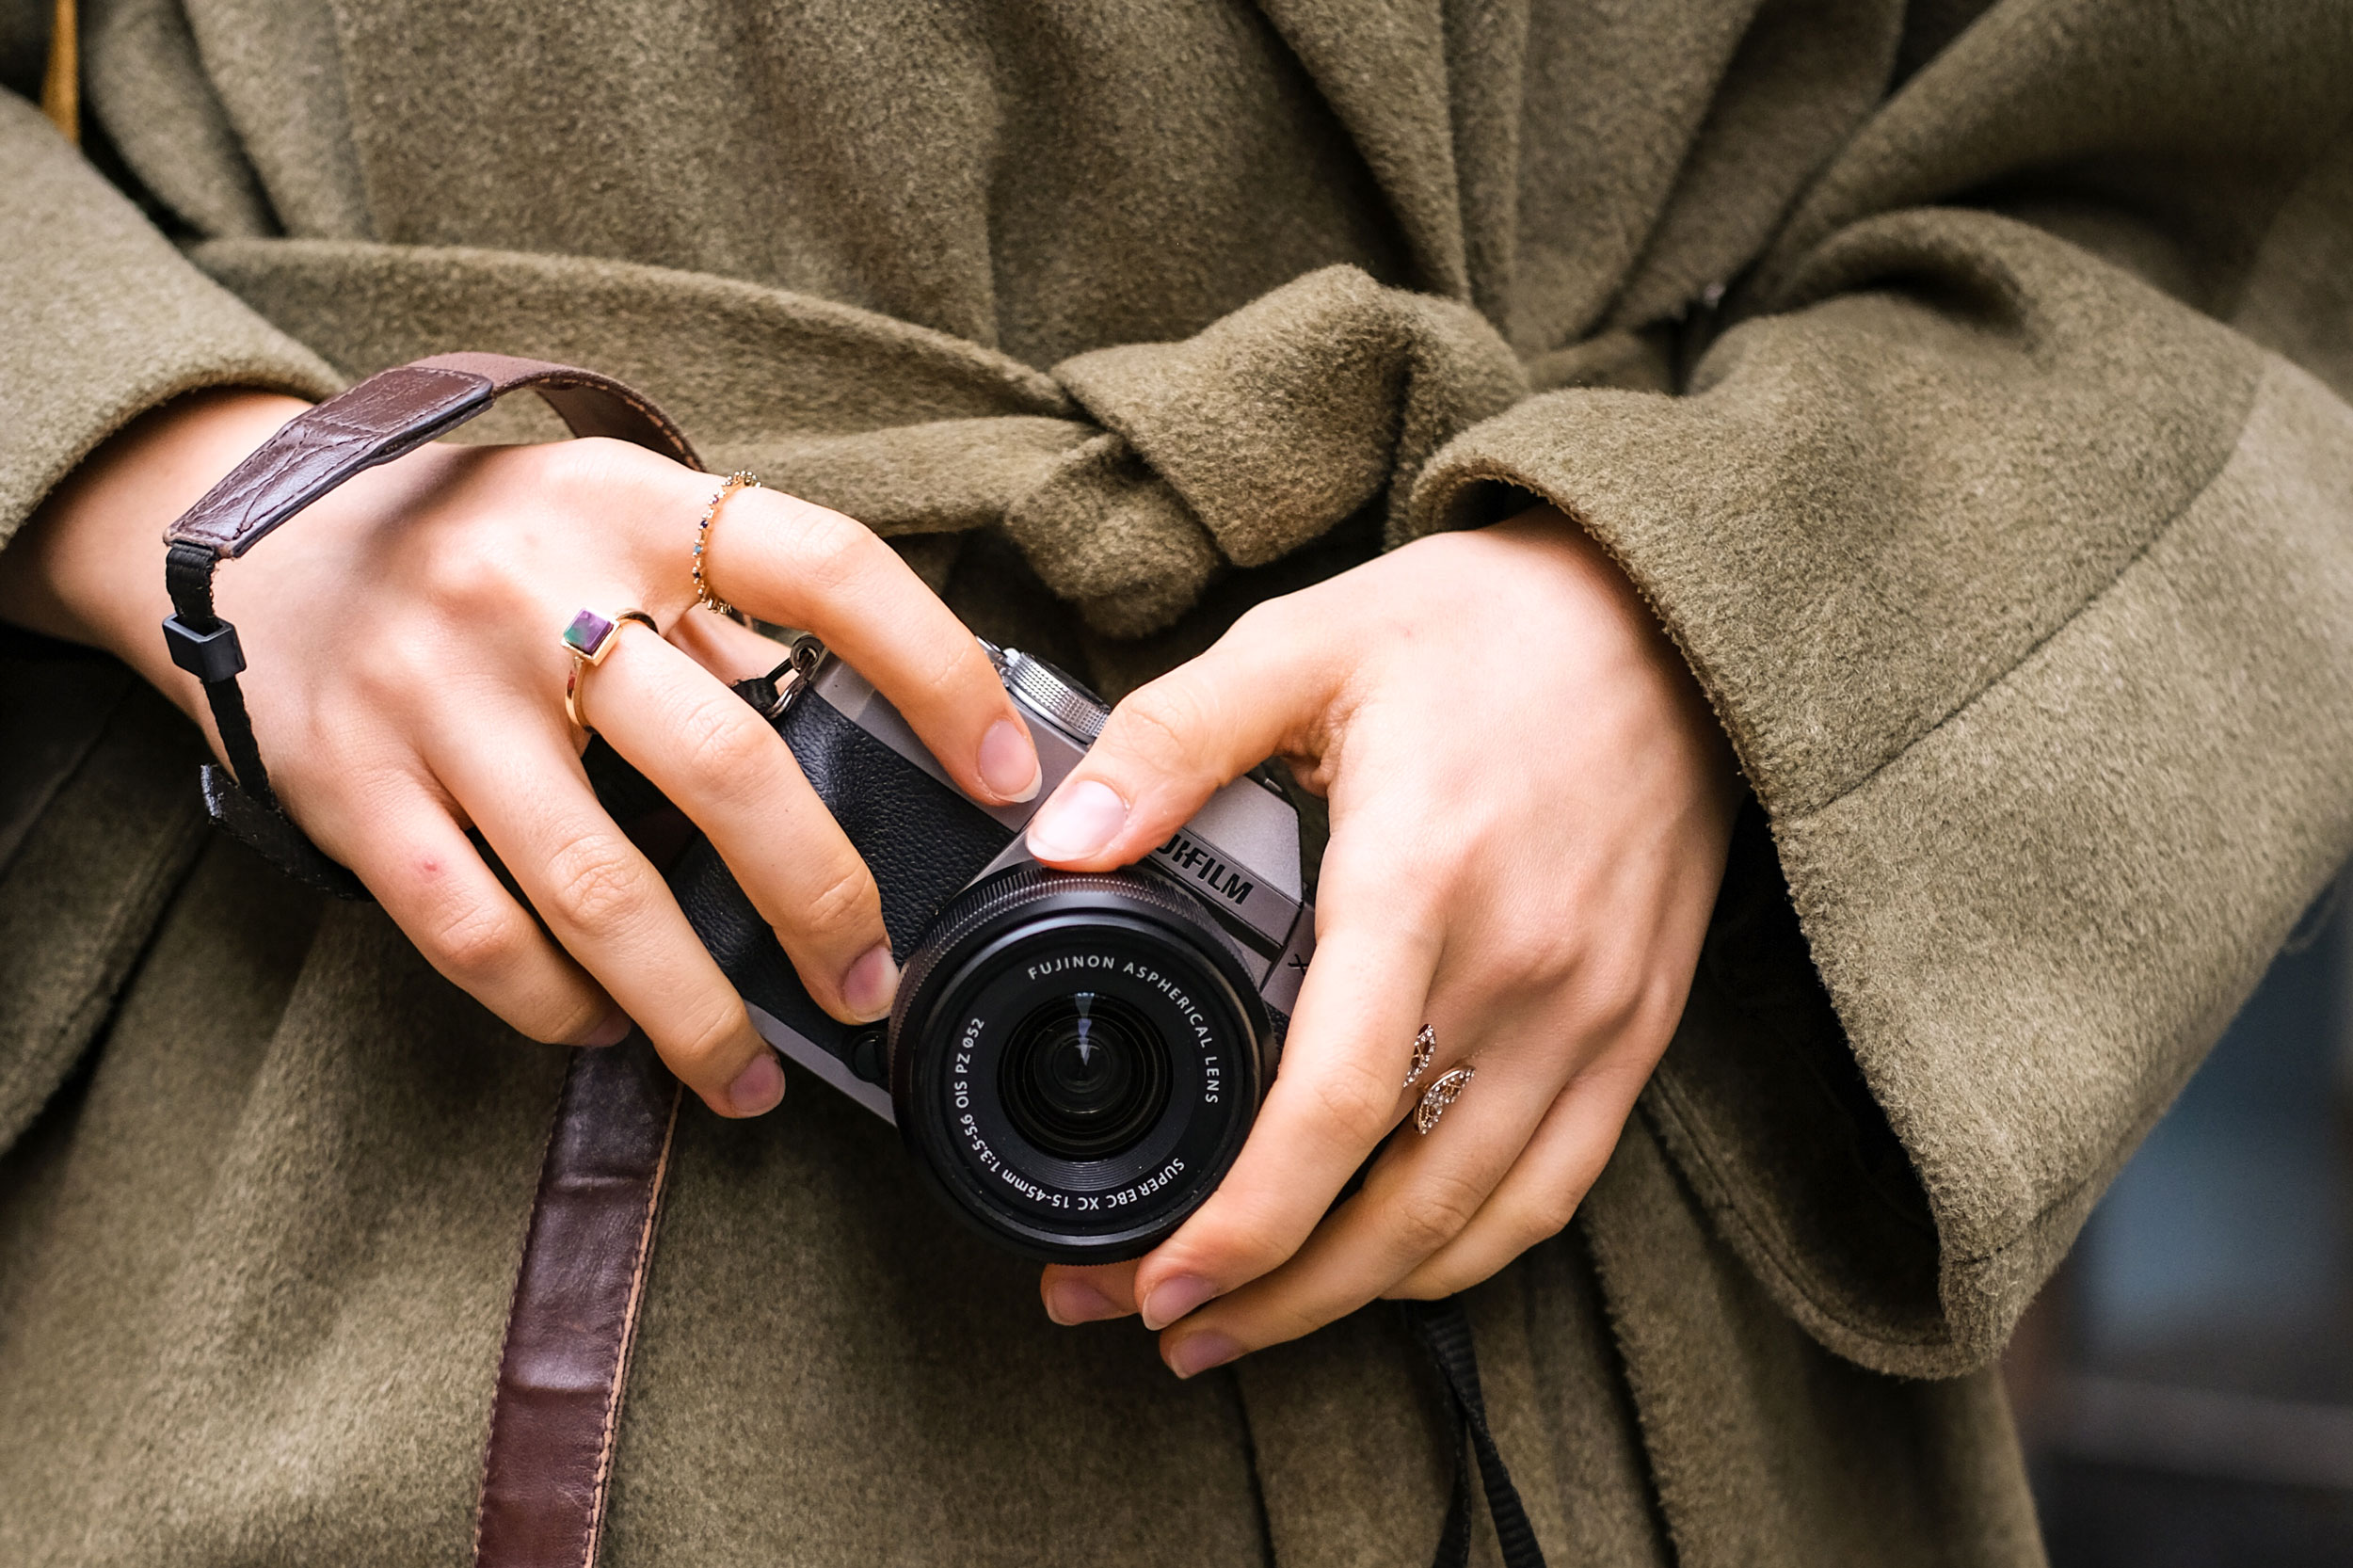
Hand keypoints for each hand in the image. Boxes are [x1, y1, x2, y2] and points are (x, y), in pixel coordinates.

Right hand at [0, 389, 1042, 1115]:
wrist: (268, 545)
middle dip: (823, 899)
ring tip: (751, 1077)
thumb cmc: (496, 548)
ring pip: (599, 886)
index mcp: (638, 510)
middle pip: (727, 764)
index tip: (1006, 776)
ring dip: (695, 1007)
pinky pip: (479, 935)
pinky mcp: (355, 787)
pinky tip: (610, 1030)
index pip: (829, 571)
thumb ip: (732, 609)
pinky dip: (560, 1005)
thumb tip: (896, 743)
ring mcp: (438, 694)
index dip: (937, 674)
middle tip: (869, 984)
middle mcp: (537, 590)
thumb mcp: (619, 523)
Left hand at [1023, 507, 1739, 1374]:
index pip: (1329, 1107)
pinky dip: (1467, 1253)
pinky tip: (1388, 1267)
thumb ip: (1172, 741)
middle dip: (1267, 1296)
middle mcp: (1520, 968)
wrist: (1668, 609)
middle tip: (1157, 1323)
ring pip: (1474, 1221)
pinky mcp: (1636, 1024)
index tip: (1151, 1277)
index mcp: (1421, 879)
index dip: (1239, 1224)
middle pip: (1394, 1204)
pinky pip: (1556, 1186)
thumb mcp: (1306, 643)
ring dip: (1354, 1299)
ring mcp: (1592, 1011)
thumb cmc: (1485, 622)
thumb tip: (1059, 838)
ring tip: (1248, 1326)